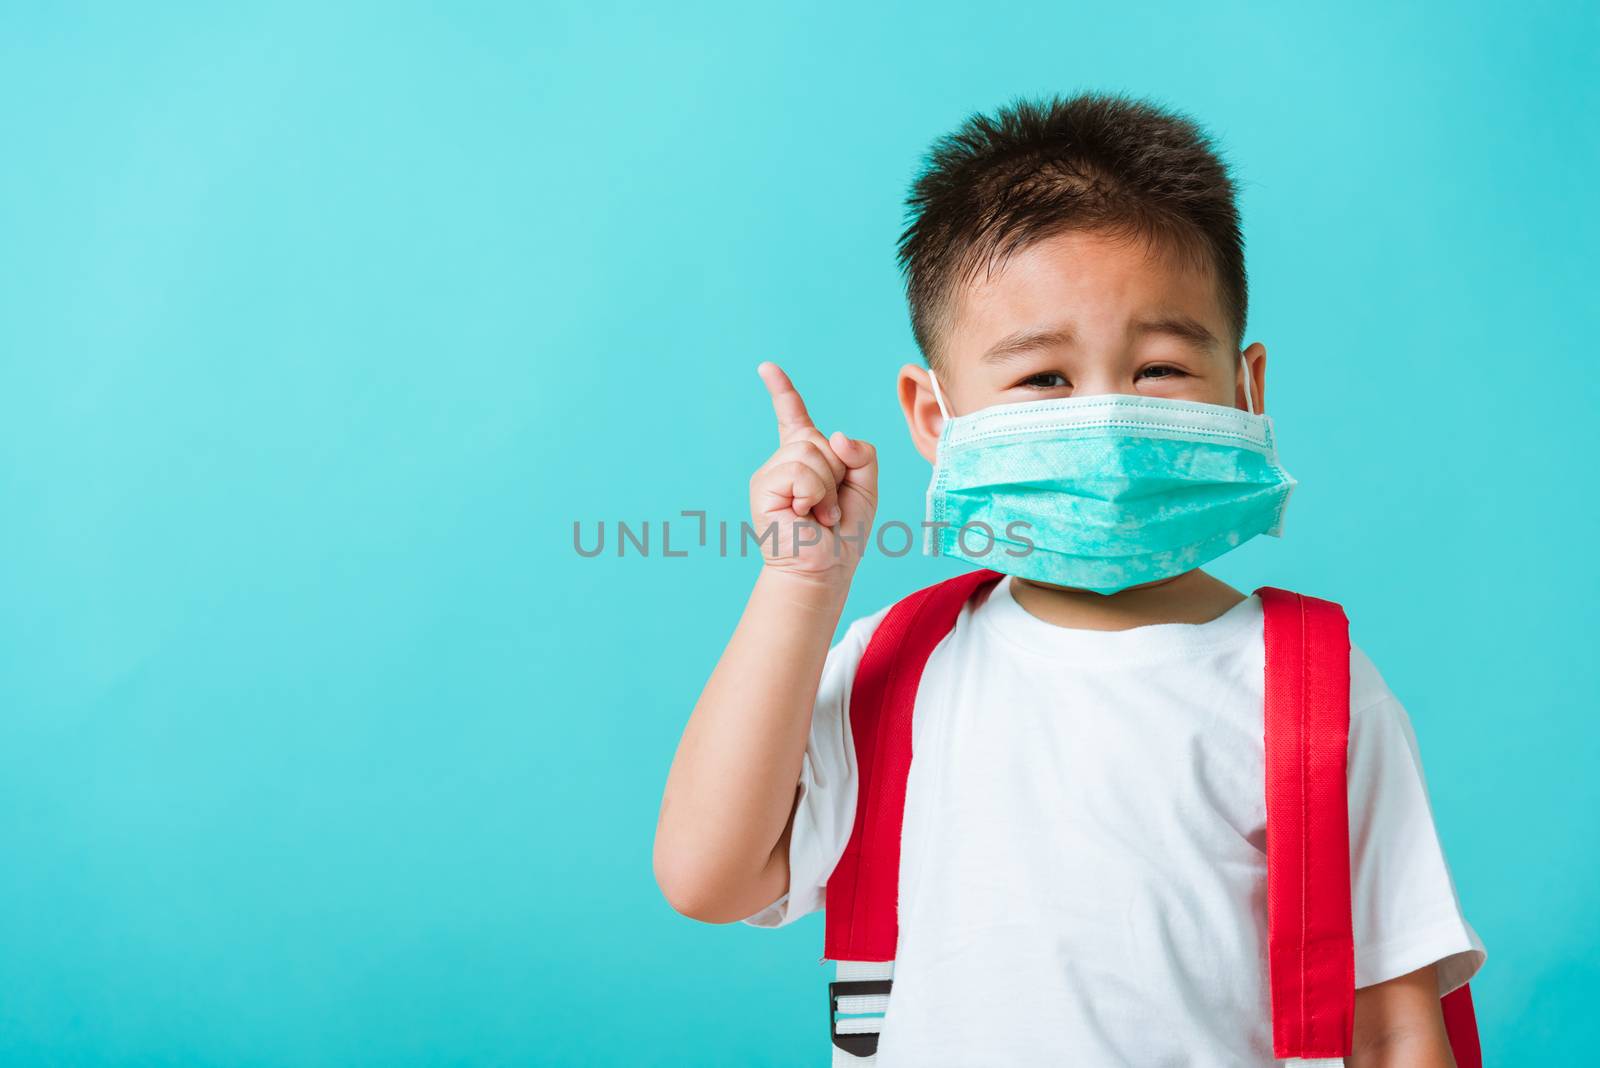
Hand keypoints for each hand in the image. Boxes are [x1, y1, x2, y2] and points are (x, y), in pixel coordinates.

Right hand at [749, 362, 877, 582]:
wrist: (825, 569)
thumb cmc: (842, 533)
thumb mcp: (865, 487)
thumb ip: (861, 454)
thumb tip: (835, 435)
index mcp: (806, 458)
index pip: (793, 417)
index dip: (781, 391)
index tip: (766, 368)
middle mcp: (784, 462)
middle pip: (818, 438)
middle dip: (837, 471)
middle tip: (830, 506)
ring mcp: (771, 474)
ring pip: (810, 453)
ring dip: (826, 488)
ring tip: (820, 514)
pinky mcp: (763, 488)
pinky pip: (800, 471)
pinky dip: (814, 495)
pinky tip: (807, 516)